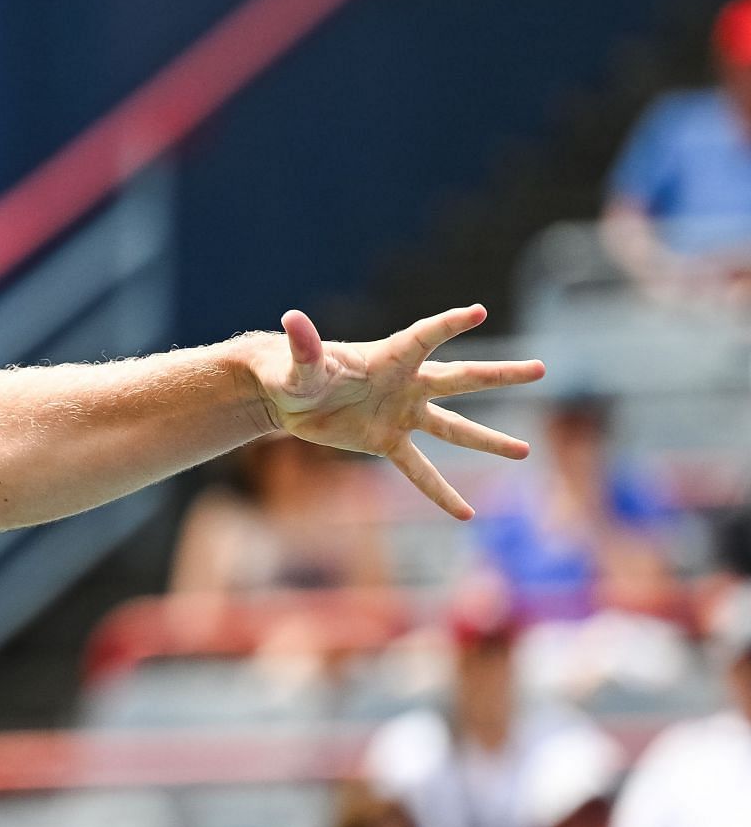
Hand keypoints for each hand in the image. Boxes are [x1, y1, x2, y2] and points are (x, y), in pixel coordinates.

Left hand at [248, 304, 543, 518]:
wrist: (285, 397)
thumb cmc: (290, 371)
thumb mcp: (297, 364)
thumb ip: (303, 347)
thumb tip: (292, 319)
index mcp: (387, 357)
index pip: (424, 337)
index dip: (448, 324)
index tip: (476, 312)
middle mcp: (404, 383)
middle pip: (460, 378)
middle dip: (500, 375)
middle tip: (541, 369)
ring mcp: (400, 413)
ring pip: (453, 428)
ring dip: (487, 440)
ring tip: (526, 451)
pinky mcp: (386, 441)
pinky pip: (419, 469)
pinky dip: (440, 491)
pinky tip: (466, 513)